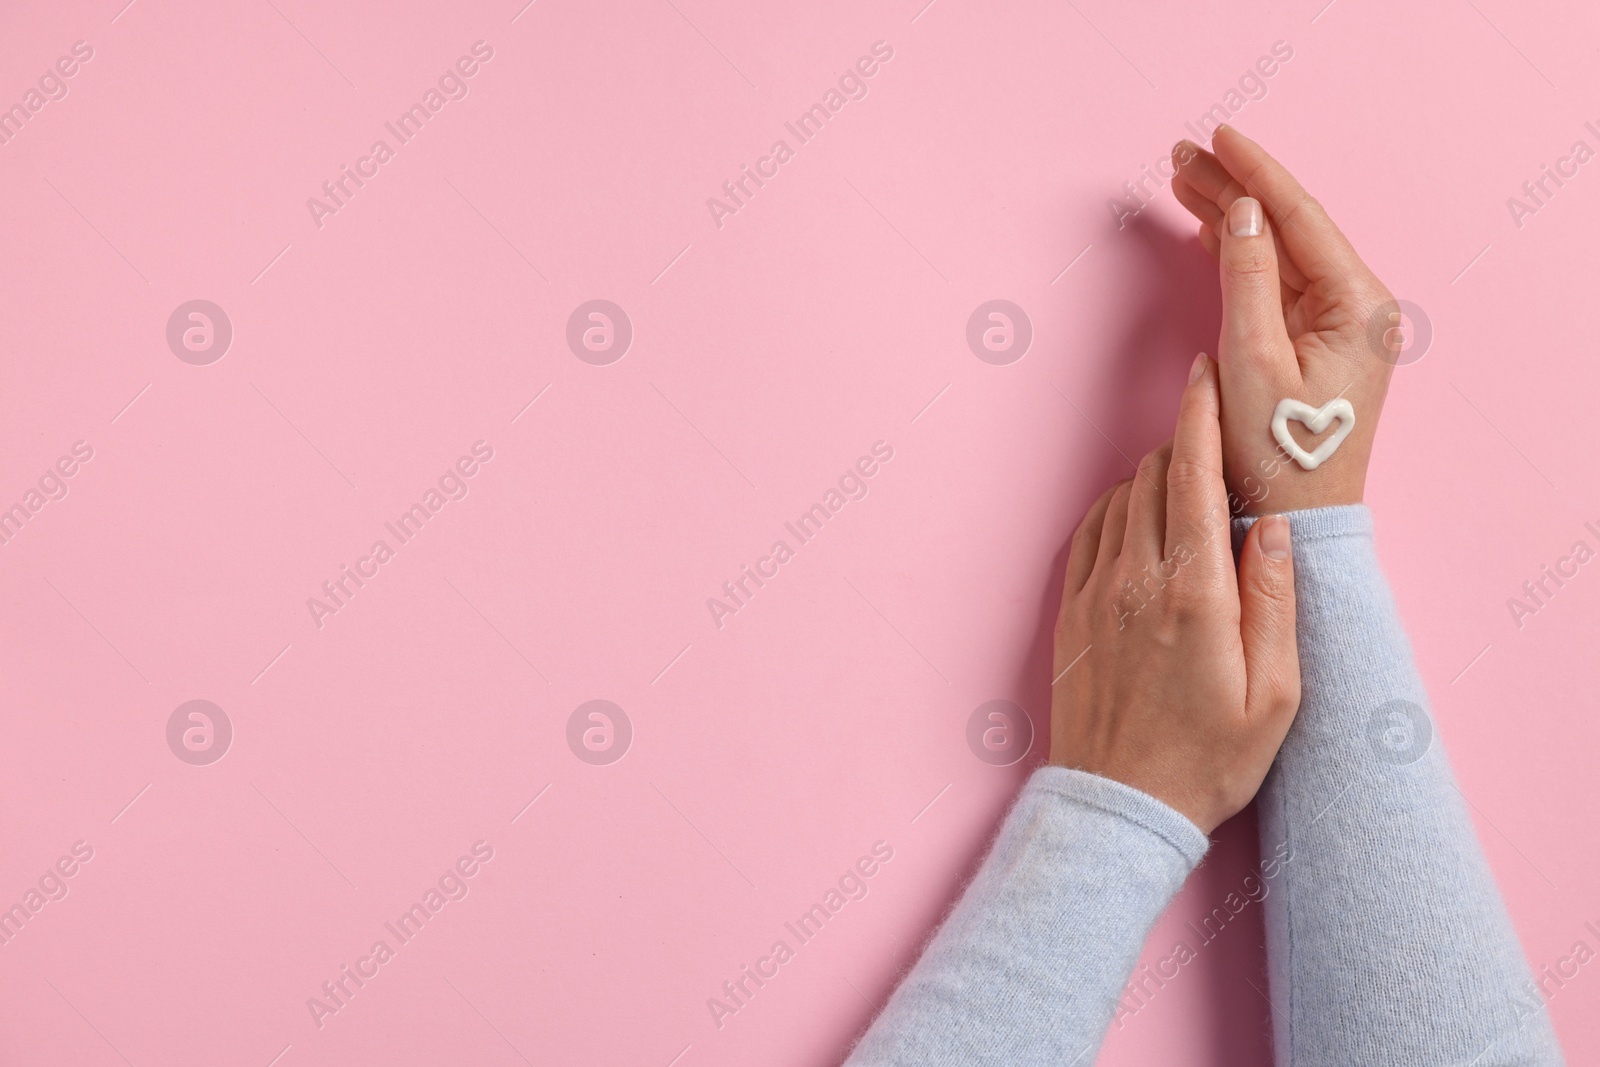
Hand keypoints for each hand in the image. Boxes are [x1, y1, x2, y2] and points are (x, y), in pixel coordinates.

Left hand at [1049, 354, 1299, 833]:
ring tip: (1191, 482)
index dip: (1200, 416)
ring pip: (1121, 499)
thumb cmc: (1208, 759)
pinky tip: (1143, 521)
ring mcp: (1096, 594)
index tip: (1206, 373)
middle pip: (1156, 476)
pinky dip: (1119, 510)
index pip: (1195, 478)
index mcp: (1195, 593)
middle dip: (1185, 440)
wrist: (1118, 805)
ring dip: (1155, 476)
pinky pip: (1091, 533)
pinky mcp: (1071, 613)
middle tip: (1216, 431)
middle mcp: (1137, 580)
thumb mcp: (1275, 695)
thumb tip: (1275, 526)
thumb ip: (1276, 600)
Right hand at [1170, 125, 1398, 514]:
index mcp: (1357, 305)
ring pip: (1276, 254)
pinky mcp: (1314, 347)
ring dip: (1231, 220)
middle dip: (1234, 190)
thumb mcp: (1254, 363)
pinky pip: (1274, 285)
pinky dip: (1239, 257)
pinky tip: (1214, 233)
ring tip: (1184, 183)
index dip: (1256, 173)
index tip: (1218, 136)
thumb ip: (1247, 281)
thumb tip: (1244, 215)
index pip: (1299, 218)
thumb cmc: (1279, 456)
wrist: (1294, 521)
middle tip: (1181, 157)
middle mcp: (1356, 308)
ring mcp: (1337, 327)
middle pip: (1287, 229)